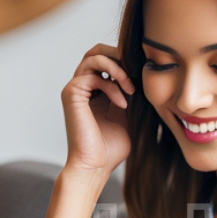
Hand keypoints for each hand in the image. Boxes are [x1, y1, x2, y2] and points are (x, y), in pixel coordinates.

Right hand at [61, 43, 134, 179]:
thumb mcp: (128, 116)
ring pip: (93, 56)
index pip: (108, 59)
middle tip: (136, 74)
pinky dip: (112, 85)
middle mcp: (82, 86)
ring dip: (117, 67)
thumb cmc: (110, 149)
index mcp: (94, 90)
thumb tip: (145, 74)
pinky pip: (94, 75)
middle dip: (120, 56)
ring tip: (130, 88)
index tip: (144, 76)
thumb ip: (130, 94)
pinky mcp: (71, 93)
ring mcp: (75, 88)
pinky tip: (122, 103)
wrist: (95, 167)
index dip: (126, 61)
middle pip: (97, 50)